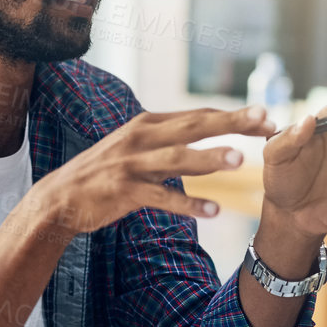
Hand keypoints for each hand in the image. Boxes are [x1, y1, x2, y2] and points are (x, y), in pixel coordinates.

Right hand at [25, 106, 274, 237]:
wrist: (60, 197)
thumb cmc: (104, 173)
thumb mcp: (135, 146)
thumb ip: (168, 140)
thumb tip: (205, 136)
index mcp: (147, 123)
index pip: (197, 115)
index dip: (232, 116)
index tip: (265, 117)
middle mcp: (141, 137)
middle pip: (193, 127)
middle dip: (231, 123)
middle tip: (264, 121)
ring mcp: (132, 164)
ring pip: (177, 159)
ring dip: (209, 158)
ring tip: (240, 160)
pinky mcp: (124, 191)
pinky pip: (162, 198)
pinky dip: (188, 204)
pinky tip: (213, 211)